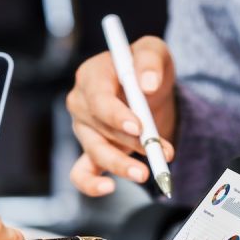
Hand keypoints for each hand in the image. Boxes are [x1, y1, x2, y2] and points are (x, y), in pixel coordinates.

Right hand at [66, 36, 176, 195]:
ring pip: (96, 153)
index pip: (98, 99)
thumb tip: (147, 83)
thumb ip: (150, 60)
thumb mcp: (154, 51)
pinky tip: (109, 188)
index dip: (116, 115)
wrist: (150, 91)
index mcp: (91, 76)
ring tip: (144, 174)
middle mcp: (81, 104)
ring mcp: (84, 131)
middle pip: (100, 129)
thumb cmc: (146, 68)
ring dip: (121, 165)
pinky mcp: (91, 152)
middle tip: (159, 153)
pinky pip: (82, 174)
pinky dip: (90, 185)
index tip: (139, 127)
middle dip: (131, 143)